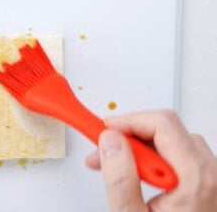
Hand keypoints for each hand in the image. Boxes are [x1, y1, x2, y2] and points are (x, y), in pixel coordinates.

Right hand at [85, 110, 216, 211]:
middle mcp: (209, 173)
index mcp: (195, 178)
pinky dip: (152, 158)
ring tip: (115, 167)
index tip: (101, 130)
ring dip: (138, 147)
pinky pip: (178, 156)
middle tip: (102, 152)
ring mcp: (210, 178)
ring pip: (171, 141)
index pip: (161, 124)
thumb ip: (120, 178)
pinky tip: (135, 175)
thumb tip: (110, 142)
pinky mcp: (204, 184)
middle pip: (166, 129)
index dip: (127, 121)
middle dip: (128, 135)